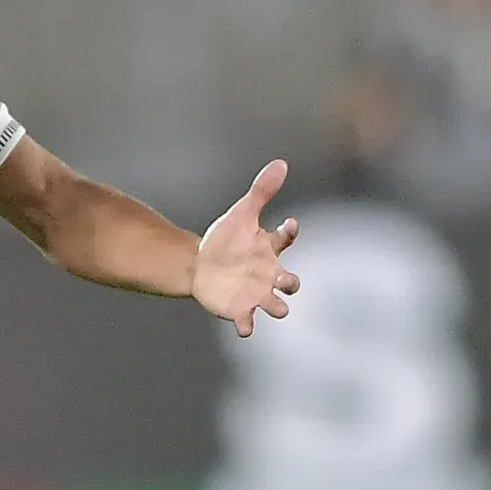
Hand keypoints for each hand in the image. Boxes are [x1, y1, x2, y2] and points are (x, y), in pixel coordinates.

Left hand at [194, 159, 299, 337]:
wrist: (201, 265)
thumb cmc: (226, 239)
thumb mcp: (242, 213)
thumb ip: (262, 191)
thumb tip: (281, 163)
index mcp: (269, 248)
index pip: (286, 238)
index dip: (289, 232)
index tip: (289, 223)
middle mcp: (268, 274)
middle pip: (289, 282)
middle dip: (290, 282)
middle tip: (284, 280)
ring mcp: (255, 293)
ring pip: (276, 306)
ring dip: (277, 307)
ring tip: (277, 307)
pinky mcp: (239, 309)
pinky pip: (247, 321)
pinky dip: (247, 325)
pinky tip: (244, 326)